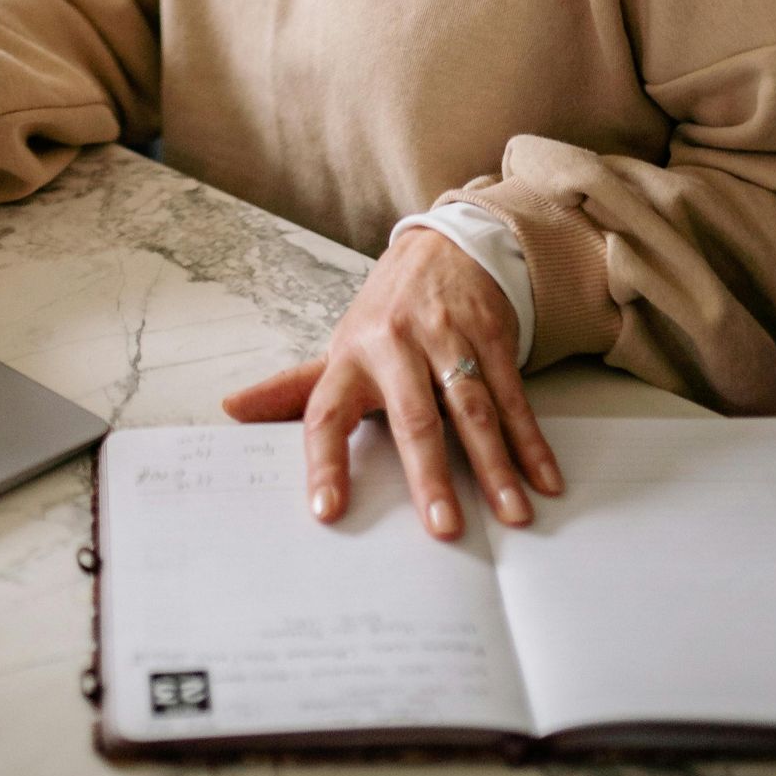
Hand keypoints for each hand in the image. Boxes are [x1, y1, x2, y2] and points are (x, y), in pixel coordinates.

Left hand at [222, 228, 562, 540]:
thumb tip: (231, 410)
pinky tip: (543, 479)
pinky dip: (531, 442)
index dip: (323, 461)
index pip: (325, 413)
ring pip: (472, 409)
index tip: (328, 510)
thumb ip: (292, 389)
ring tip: (512, 514)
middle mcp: (395, 347)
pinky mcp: (490, 336)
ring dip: (495, 466)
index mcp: (349, 358)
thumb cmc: (384, 315)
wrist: (441, 247)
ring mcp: (446, 340)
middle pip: (412, 417)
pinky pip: (513, 396)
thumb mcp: (338, 347)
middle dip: (428, 474)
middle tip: (443, 527)